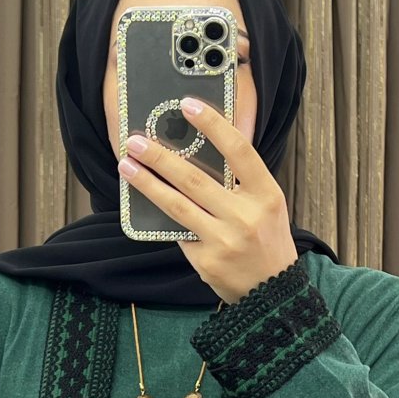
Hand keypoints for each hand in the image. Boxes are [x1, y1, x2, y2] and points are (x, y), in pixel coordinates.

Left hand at [117, 96, 299, 304]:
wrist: (272, 292)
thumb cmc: (266, 240)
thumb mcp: (267, 204)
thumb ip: (240, 180)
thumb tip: (198, 148)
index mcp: (266, 193)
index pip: (238, 150)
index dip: (212, 124)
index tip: (187, 105)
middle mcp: (245, 215)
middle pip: (194, 178)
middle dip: (160, 156)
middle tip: (135, 141)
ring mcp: (224, 239)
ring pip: (176, 205)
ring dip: (146, 183)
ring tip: (126, 166)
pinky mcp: (205, 260)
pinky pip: (176, 231)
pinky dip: (158, 215)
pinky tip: (139, 200)